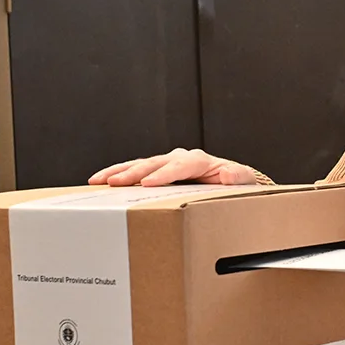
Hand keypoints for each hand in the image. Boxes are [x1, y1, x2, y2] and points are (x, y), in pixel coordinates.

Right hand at [87, 148, 257, 186]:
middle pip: (156, 163)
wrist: (233, 185)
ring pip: (141, 164)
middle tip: (115, 182)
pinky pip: (137, 171)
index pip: (181, 165)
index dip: (164, 174)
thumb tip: (229, 174)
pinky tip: (101, 182)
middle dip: (135, 172)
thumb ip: (239, 178)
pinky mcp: (159, 171)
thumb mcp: (245, 183)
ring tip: (99, 180)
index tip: (148, 183)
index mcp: (202, 161)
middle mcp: (182, 158)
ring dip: (120, 171)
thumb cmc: (238, 186)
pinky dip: (120, 174)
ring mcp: (169, 163)